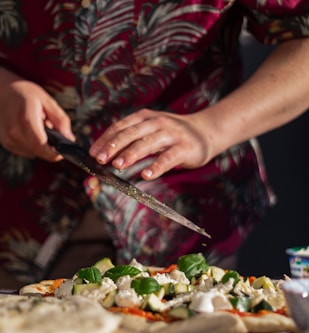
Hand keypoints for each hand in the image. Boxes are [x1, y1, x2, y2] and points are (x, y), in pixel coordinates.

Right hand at [0, 67, 73, 160]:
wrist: (2, 91)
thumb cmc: (24, 94)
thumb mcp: (47, 100)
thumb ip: (60, 120)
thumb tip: (70, 138)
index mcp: (26, 119)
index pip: (41, 146)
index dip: (54, 153)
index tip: (63, 153)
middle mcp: (14, 131)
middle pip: (39, 152)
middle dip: (49, 147)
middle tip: (51, 132)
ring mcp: (8, 139)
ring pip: (33, 153)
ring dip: (40, 146)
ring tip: (39, 129)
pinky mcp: (6, 143)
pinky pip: (26, 151)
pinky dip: (32, 146)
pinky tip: (30, 132)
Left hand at [89, 109, 213, 178]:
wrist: (206, 131)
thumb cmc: (174, 135)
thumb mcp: (152, 131)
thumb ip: (134, 139)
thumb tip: (109, 155)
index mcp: (146, 118)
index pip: (121, 126)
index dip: (106, 139)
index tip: (93, 152)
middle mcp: (157, 123)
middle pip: (131, 133)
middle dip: (114, 146)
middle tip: (100, 159)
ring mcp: (172, 134)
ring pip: (147, 143)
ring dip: (131, 154)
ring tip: (118, 166)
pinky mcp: (185, 148)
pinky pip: (168, 158)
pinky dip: (156, 166)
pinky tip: (146, 175)